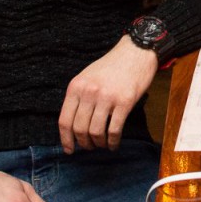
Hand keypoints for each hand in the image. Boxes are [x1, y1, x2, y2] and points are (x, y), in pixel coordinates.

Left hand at [58, 36, 157, 152]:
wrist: (136, 51)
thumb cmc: (112, 66)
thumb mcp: (87, 77)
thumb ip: (79, 97)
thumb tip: (73, 125)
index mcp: (76, 86)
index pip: (64, 120)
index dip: (66, 139)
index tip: (69, 150)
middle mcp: (89, 92)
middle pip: (80, 129)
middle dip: (84, 143)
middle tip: (90, 147)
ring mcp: (107, 97)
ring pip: (96, 132)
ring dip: (99, 143)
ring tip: (103, 144)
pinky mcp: (124, 101)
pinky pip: (114, 129)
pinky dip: (113, 141)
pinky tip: (114, 144)